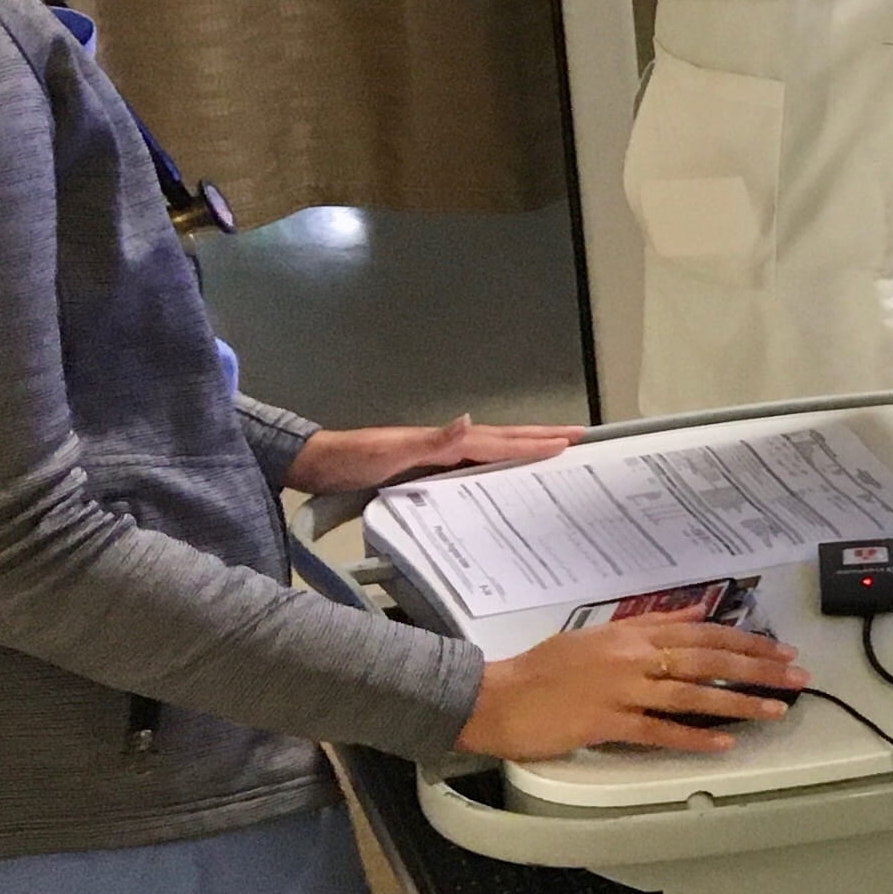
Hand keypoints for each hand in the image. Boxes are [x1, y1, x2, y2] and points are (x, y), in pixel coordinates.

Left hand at [289, 415, 573, 495]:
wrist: (314, 464)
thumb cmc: (350, 460)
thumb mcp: (390, 451)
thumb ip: (433, 439)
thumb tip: (469, 419)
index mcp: (444, 442)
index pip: (499, 443)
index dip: (534, 443)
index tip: (570, 442)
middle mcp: (445, 445)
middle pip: (502, 439)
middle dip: (540, 437)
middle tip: (578, 436)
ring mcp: (436, 456)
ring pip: (491, 450)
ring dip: (523, 449)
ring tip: (553, 450)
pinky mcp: (424, 468)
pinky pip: (473, 466)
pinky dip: (496, 465)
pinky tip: (500, 474)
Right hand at [460, 620, 807, 760]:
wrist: (496, 696)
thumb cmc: (544, 667)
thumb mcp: (598, 634)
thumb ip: (649, 624)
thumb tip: (695, 613)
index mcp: (633, 634)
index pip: (702, 634)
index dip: (746, 641)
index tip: (780, 650)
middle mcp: (633, 657)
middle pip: (708, 660)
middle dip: (758, 668)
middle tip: (797, 676)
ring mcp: (621, 690)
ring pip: (692, 695)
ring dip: (738, 703)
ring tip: (776, 710)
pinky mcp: (606, 724)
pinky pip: (657, 731)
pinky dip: (692, 738)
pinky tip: (722, 744)